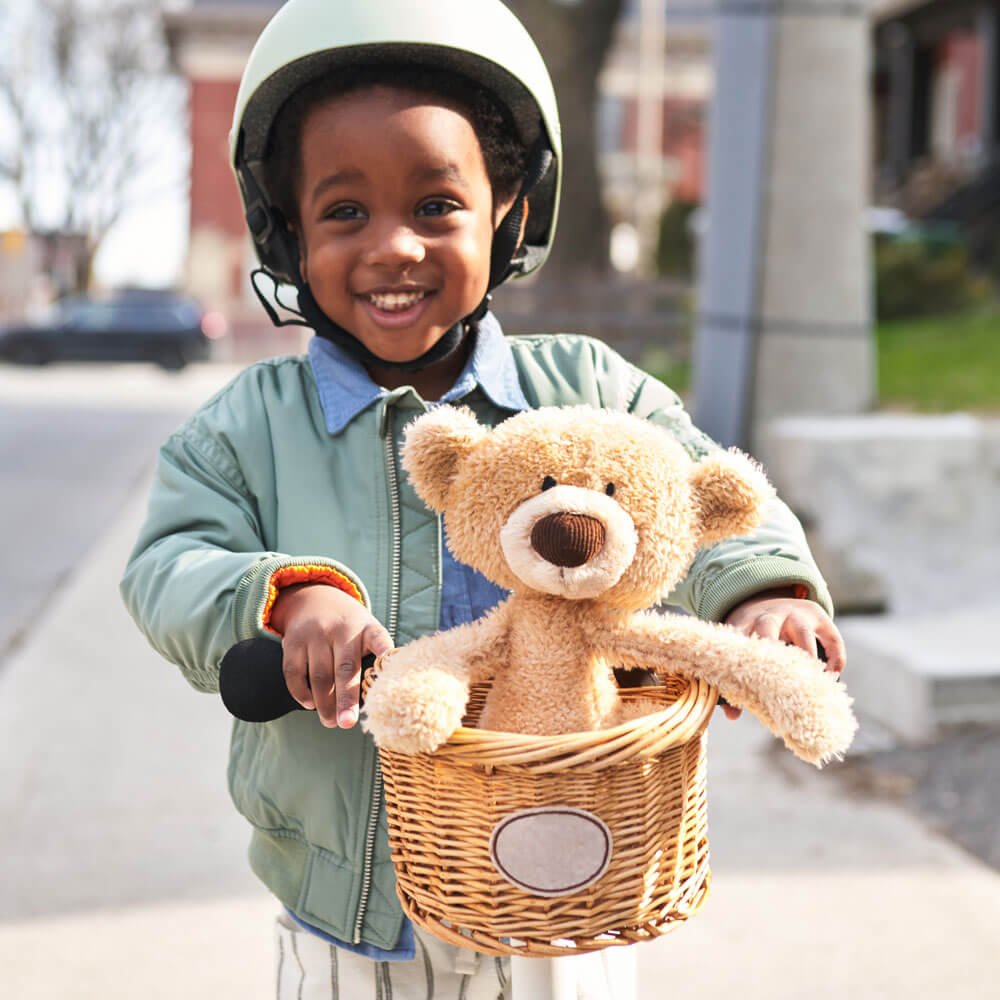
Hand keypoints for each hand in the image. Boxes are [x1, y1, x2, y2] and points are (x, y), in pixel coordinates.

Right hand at [269, 584, 392, 728]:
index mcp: (367, 628)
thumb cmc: (350, 629)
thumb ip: (373, 658)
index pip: (379, 639)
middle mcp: (341, 629)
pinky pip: (294, 672)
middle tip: (347, 724)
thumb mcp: (367, 631)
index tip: (390, 668)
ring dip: (324, 703)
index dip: (386, 654)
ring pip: (319, 675)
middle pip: (345, 669)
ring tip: (330, 722)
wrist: (316, 599)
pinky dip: (301, 692)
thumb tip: (377, 700)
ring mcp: (315, 634)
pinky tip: (310, 705)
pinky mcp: (293, 641)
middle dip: (346, 700)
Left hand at [721, 589, 845, 719]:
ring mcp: (796, 614)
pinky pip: (832, 637)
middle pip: (767, 628)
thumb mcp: (741, 644)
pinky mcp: (819, 617)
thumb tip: (733, 716)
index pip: (737, 637)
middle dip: (771, 651)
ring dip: (807, 658)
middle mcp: (770, 615)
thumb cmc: (752, 631)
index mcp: (744, 623)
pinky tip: (831, 677)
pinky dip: (835, 658)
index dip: (739, 657)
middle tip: (776, 681)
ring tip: (811, 685)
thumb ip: (733, 678)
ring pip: (803, 634)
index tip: (739, 683)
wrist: (769, 595)